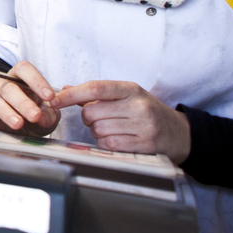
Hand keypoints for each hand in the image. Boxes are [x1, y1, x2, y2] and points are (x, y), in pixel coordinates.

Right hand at [0, 60, 60, 136]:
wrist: (23, 134)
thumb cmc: (35, 119)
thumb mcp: (48, 116)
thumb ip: (49, 115)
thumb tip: (43, 116)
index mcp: (19, 78)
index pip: (24, 70)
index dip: (37, 81)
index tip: (50, 97)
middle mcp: (2, 84)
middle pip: (9, 87)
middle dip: (23, 102)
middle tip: (35, 116)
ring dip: (6, 111)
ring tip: (18, 123)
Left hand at [53, 80, 190, 161]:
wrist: (178, 133)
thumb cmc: (147, 112)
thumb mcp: (126, 96)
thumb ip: (96, 93)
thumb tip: (65, 89)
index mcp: (131, 89)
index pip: (95, 88)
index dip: (71, 95)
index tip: (54, 100)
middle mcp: (138, 106)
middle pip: (92, 112)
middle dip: (88, 117)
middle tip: (100, 118)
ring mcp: (143, 126)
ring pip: (98, 129)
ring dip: (98, 131)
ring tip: (113, 128)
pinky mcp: (144, 145)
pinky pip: (108, 144)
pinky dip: (105, 143)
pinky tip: (117, 139)